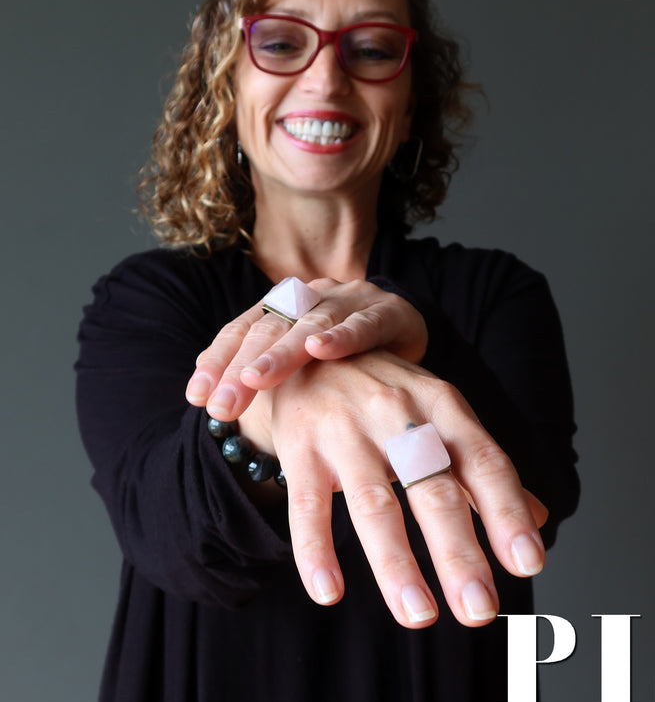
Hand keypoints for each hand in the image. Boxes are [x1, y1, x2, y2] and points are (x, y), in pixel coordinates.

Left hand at [185, 278, 427, 420]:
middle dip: (243, 367)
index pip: (243, 330)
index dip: (219, 360)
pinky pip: (363, 323)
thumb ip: (265, 380)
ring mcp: (352, 300)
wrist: (410, 337)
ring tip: (257, 379)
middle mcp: (313, 297)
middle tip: (222, 404)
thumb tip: (209, 403)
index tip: (197, 397)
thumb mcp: (304, 370)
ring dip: (283, 353)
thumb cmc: (350, 363)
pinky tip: (321, 349)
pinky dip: (342, 336)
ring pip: (310, 323)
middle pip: (270, 328)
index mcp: (285, 307)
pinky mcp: (390, 311)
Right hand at [262, 350, 548, 627]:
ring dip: (396, 565)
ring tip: (419, 616)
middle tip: (480, 609)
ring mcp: (346, 430)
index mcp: (444, 408)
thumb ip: (485, 471)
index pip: (485, 463)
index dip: (507, 512)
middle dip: (459, 552)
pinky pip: (307, 505)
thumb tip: (539, 518)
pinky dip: (315, 550)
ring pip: (374, 504)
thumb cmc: (387, 398)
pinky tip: (329, 593)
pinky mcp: (300, 446)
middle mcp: (399, 414)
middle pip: (434, 489)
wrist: (304, 349)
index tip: (530, 562)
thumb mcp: (442, 419)